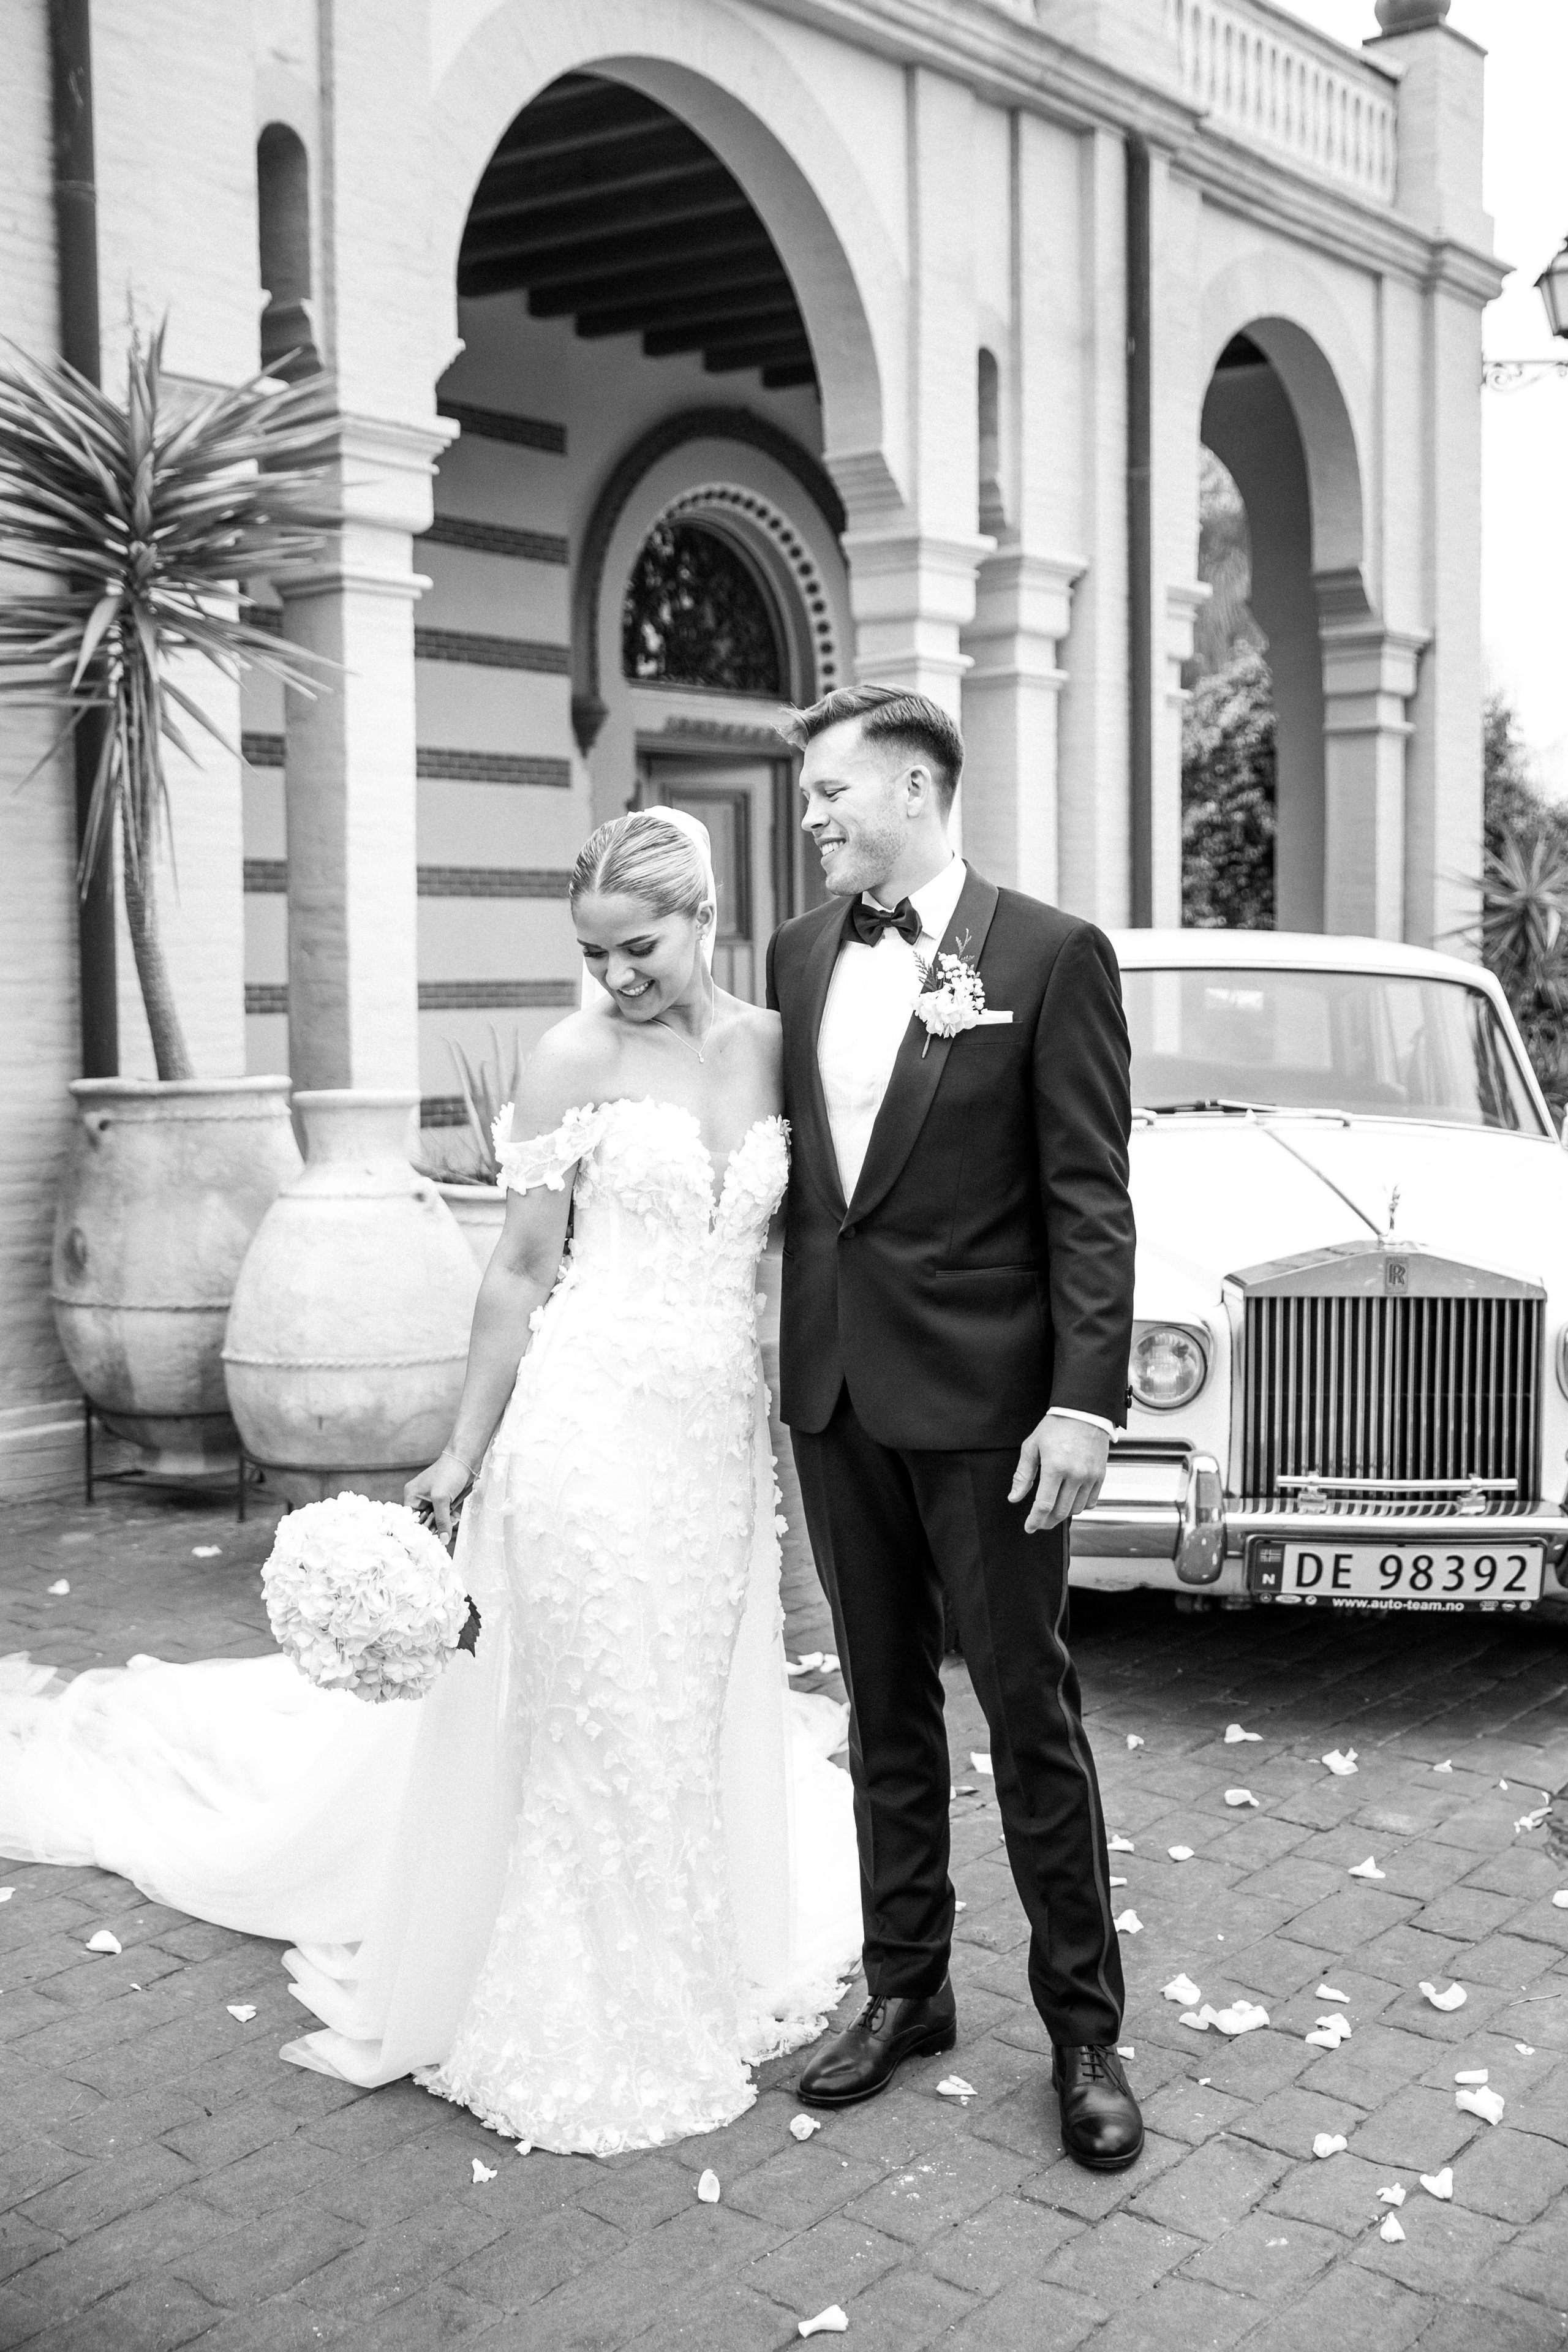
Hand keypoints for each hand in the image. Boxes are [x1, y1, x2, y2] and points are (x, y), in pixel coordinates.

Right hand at [404, 1448, 474, 1544]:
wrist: (466, 1459)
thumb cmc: (449, 1473)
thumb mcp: (441, 1498)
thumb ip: (442, 1520)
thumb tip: (443, 1540)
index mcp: (412, 1495)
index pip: (411, 1519)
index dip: (419, 1530)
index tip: (428, 1540)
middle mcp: (420, 1498)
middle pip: (424, 1521)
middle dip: (434, 1526)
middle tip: (442, 1533)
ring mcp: (433, 1499)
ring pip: (436, 1519)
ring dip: (444, 1523)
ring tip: (451, 1521)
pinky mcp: (444, 1499)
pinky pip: (444, 1515)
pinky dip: (450, 1518)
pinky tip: (455, 1517)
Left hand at [1009, 1415, 1108, 1533]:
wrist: (1084, 1412)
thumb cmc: (1056, 1426)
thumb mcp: (1032, 1447)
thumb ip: (1023, 1475)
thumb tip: (1014, 1497)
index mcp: (1055, 1468)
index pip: (1044, 1505)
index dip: (1035, 1520)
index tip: (1029, 1527)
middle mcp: (1075, 1475)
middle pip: (1061, 1512)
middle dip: (1047, 1521)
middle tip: (1039, 1522)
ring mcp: (1090, 1476)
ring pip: (1076, 1509)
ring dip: (1063, 1513)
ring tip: (1053, 1508)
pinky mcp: (1101, 1476)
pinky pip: (1091, 1502)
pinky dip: (1080, 1506)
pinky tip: (1070, 1500)